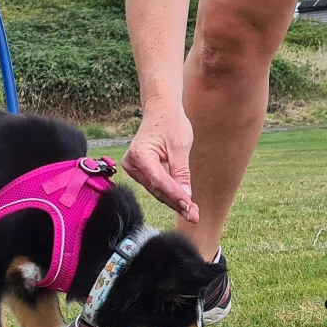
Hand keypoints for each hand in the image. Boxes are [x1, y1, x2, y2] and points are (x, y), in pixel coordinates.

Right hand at [122, 102, 198, 223]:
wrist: (160, 110)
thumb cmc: (170, 123)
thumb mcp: (180, 146)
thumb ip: (181, 173)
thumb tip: (186, 196)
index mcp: (140, 155)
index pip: (159, 180)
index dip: (175, 195)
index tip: (190, 207)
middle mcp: (132, 163)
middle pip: (156, 188)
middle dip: (176, 202)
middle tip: (194, 216)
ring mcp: (134, 168)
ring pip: (156, 189)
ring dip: (173, 200)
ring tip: (192, 212)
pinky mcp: (139, 170)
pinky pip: (155, 184)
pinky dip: (169, 192)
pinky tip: (183, 201)